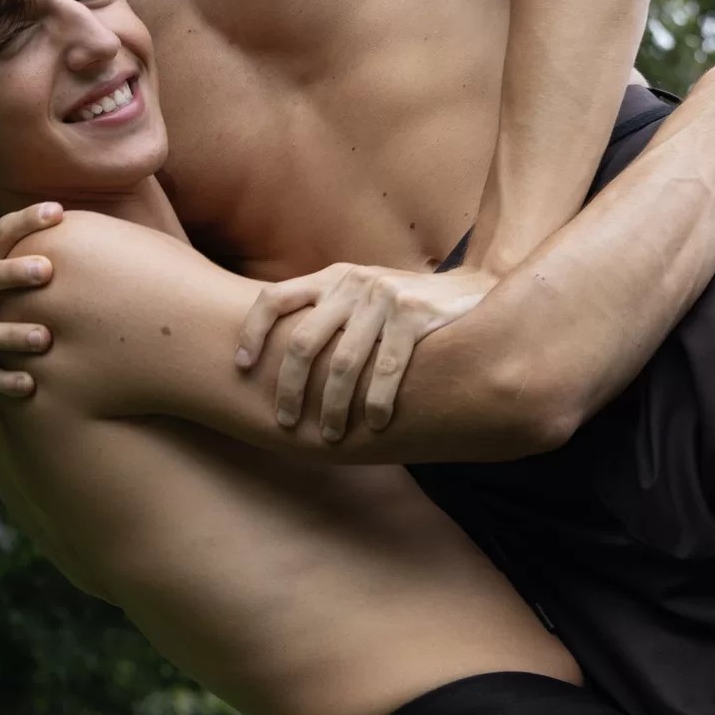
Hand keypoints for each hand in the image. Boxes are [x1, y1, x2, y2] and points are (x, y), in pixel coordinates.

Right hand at [0, 204, 62, 397]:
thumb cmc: (3, 303)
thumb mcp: (10, 275)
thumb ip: (41, 255)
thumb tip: (108, 231)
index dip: (25, 221)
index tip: (56, 211)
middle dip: (13, 273)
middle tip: (46, 269)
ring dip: (12, 334)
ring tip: (44, 338)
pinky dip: (4, 380)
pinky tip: (29, 384)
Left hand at [235, 263, 495, 439]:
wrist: (473, 291)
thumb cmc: (407, 306)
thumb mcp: (363, 296)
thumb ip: (331, 314)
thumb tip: (282, 360)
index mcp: (333, 278)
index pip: (274, 299)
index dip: (251, 333)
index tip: (241, 368)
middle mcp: (353, 283)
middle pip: (303, 342)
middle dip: (289, 389)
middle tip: (286, 423)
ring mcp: (384, 297)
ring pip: (343, 363)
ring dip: (332, 406)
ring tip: (330, 436)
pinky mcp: (416, 313)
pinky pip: (387, 367)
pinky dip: (377, 400)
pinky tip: (375, 423)